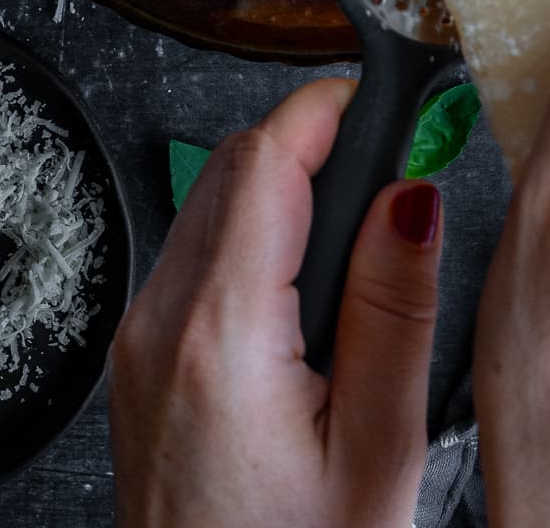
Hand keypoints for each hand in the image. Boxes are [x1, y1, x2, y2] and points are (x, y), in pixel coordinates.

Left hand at [109, 78, 443, 527]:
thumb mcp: (378, 451)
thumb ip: (393, 307)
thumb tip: (410, 196)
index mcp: (219, 336)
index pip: (265, 159)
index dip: (330, 111)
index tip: (386, 99)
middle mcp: (160, 325)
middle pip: (233, 167)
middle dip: (313, 146)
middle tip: (392, 168)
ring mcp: (140, 344)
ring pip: (210, 204)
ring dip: (282, 191)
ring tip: (361, 240)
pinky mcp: (139, 364)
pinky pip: (194, 258)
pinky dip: (253, 240)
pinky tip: (309, 292)